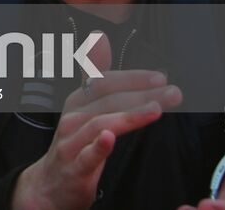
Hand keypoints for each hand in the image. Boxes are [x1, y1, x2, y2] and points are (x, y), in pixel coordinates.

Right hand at [14, 33, 181, 209]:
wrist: (50, 185)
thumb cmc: (74, 144)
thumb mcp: (83, 108)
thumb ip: (94, 74)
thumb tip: (100, 38)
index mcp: (77, 101)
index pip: (104, 82)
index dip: (132, 78)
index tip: (161, 77)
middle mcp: (72, 118)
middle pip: (106, 100)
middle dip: (141, 94)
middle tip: (173, 93)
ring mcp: (71, 143)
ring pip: (98, 123)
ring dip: (128, 116)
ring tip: (155, 111)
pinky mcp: (74, 168)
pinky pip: (86, 155)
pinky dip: (98, 146)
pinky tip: (111, 137)